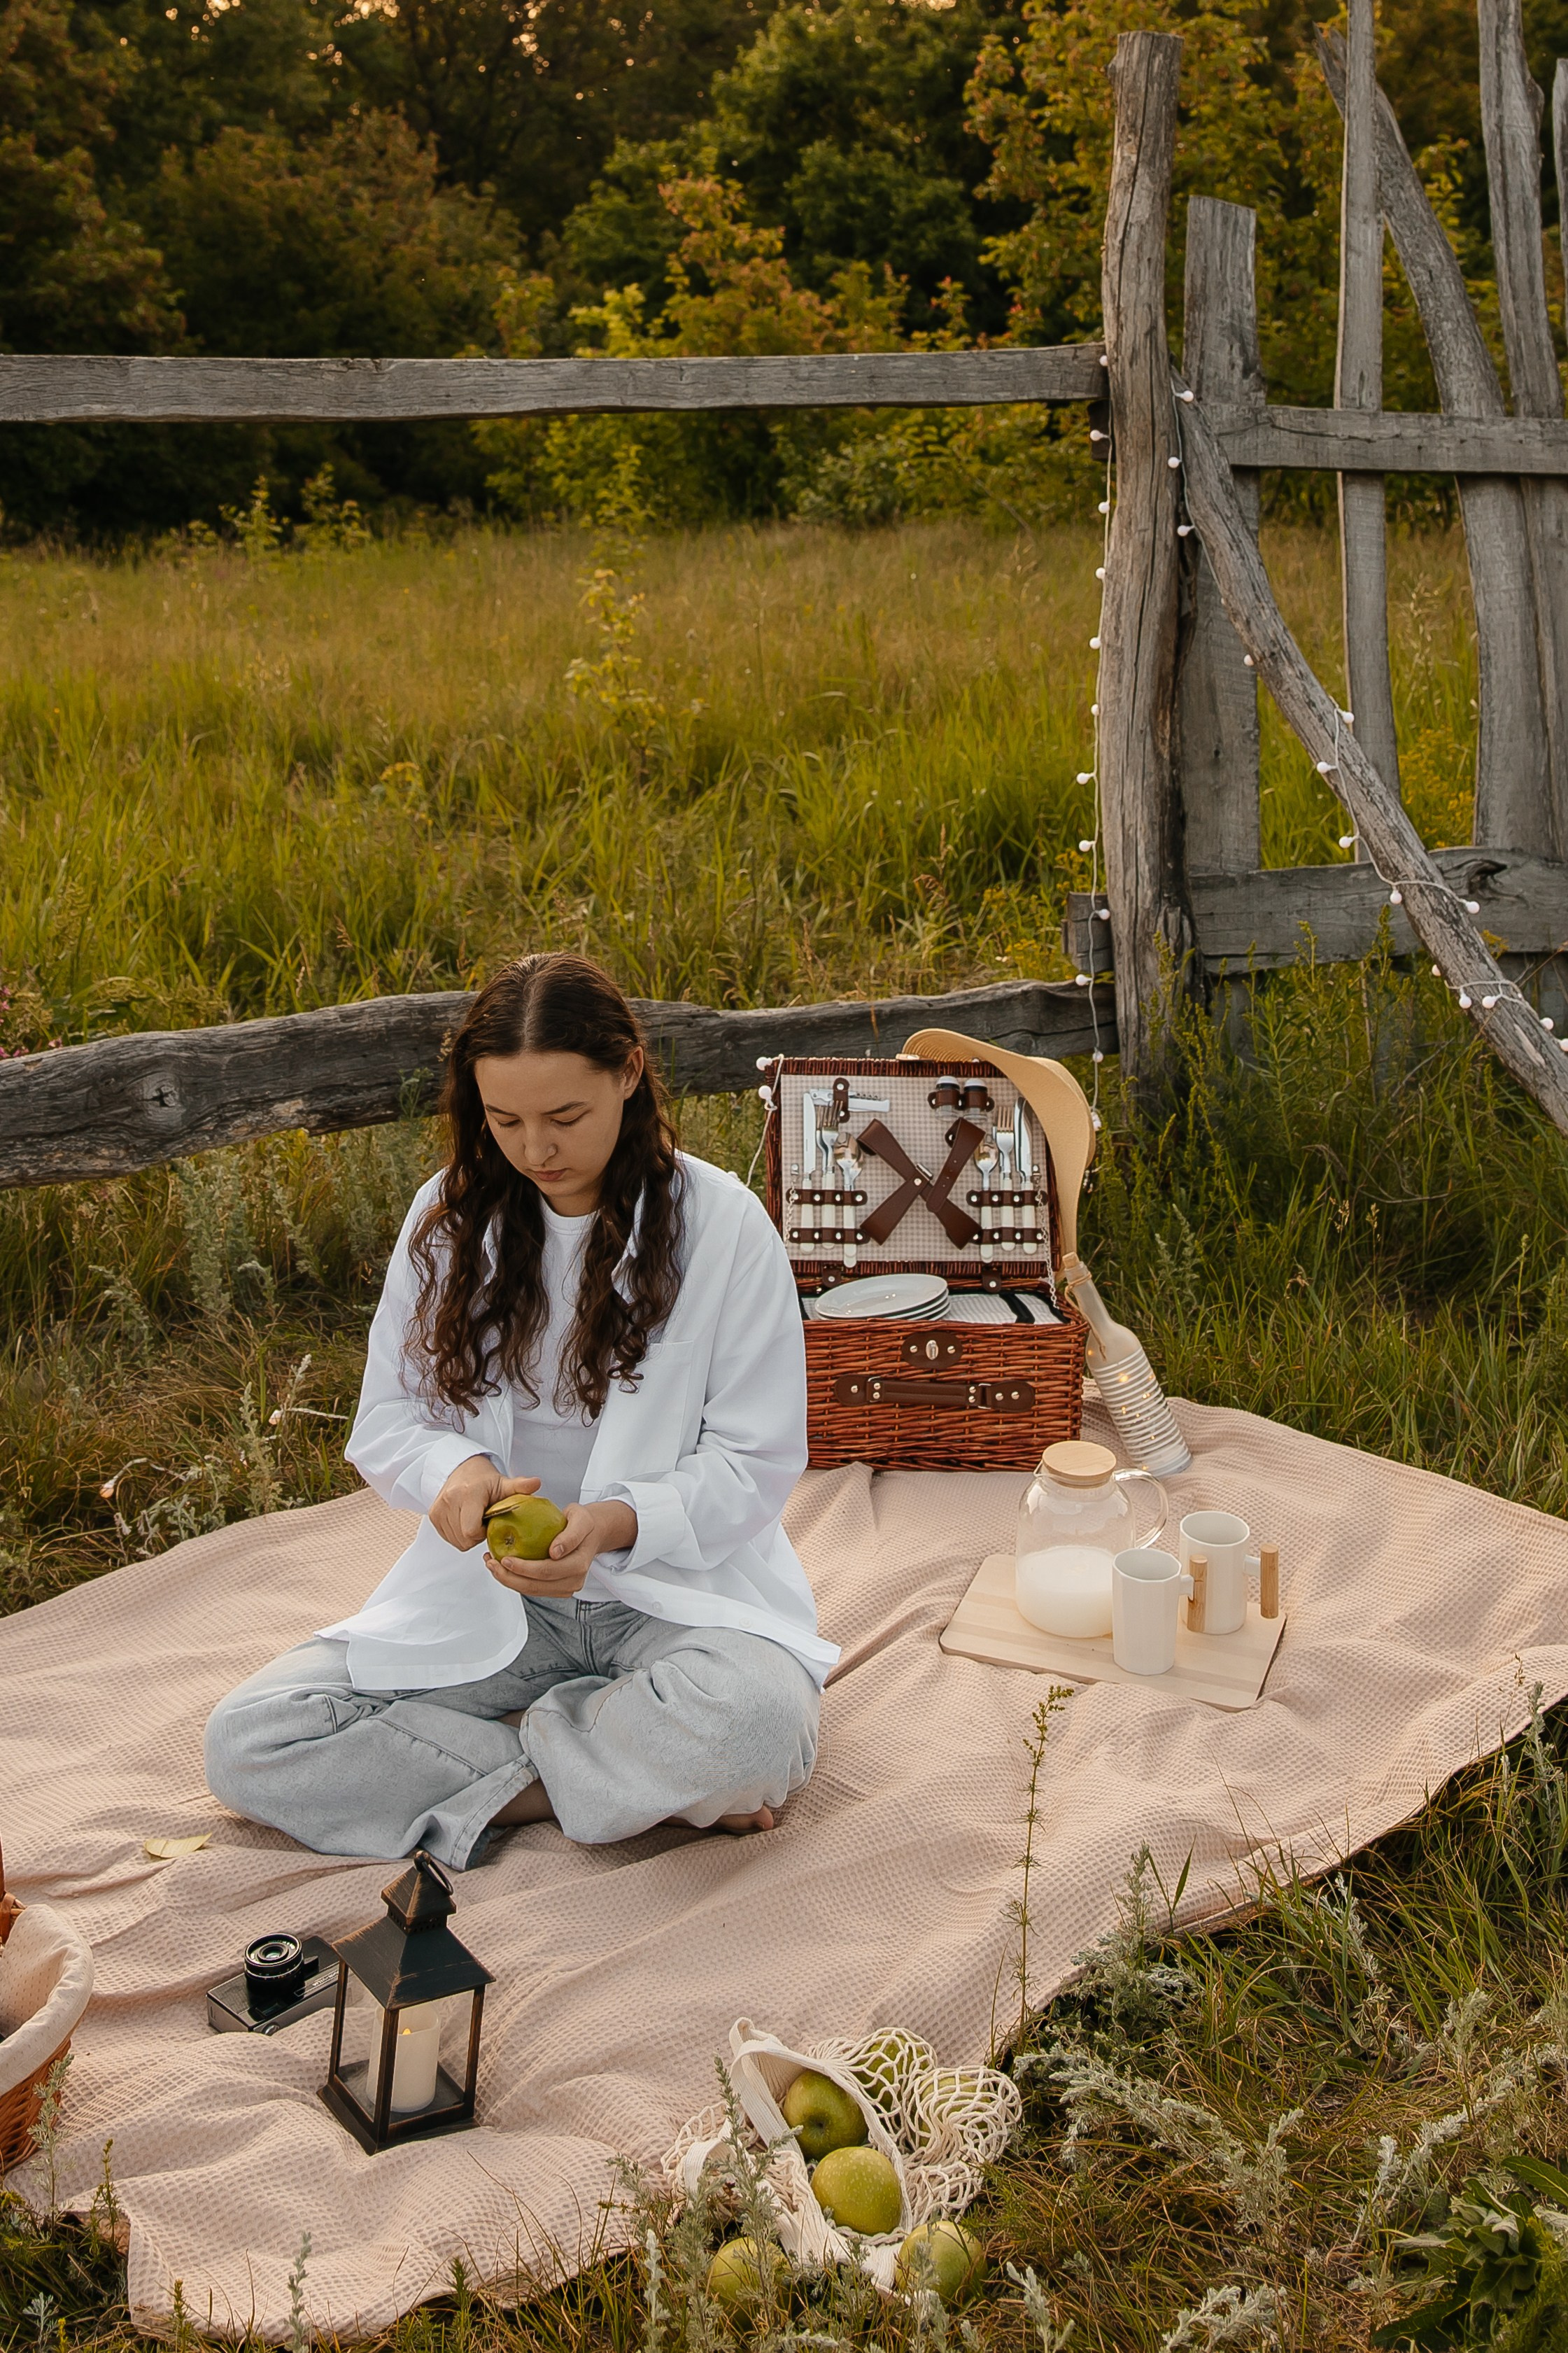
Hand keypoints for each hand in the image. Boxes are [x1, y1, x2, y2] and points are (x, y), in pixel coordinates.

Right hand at [430, 1457, 538, 1550]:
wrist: (462, 1468)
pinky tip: (465, 1521)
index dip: (484, 1533)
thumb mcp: (504, 1483)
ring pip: (455, 1540)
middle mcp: (450, 1500)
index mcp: (469, 1494)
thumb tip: (537, 1483)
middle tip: (484, 1522)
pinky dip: (458, 1534)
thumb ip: (520, 1486)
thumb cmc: (485, 1480)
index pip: (472, 1531)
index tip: (490, 1522)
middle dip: (477, 1536)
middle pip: (464, 1539)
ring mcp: (439, 1508)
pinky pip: (448, 1537)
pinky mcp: (433, 1515)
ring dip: (467, 1536)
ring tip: (475, 1519)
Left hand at [485, 1499, 637, 1599]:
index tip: (505, 1558)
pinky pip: (533, 1588)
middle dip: (509, 1577)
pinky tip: (503, 1568)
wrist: (590, 1533)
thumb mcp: (581, 1518)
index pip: (547, 1571)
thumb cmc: (583, 1522)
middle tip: (491, 1563)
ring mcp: (565, 1587)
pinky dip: (515, 1580)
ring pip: (531, 1591)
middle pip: (536, 1586)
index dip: (524, 1568)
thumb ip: (571, 1534)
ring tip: (492, 1565)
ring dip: (509, 1581)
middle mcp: (574, 1581)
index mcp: (579, 1564)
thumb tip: (555, 1553)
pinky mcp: (557, 1588)